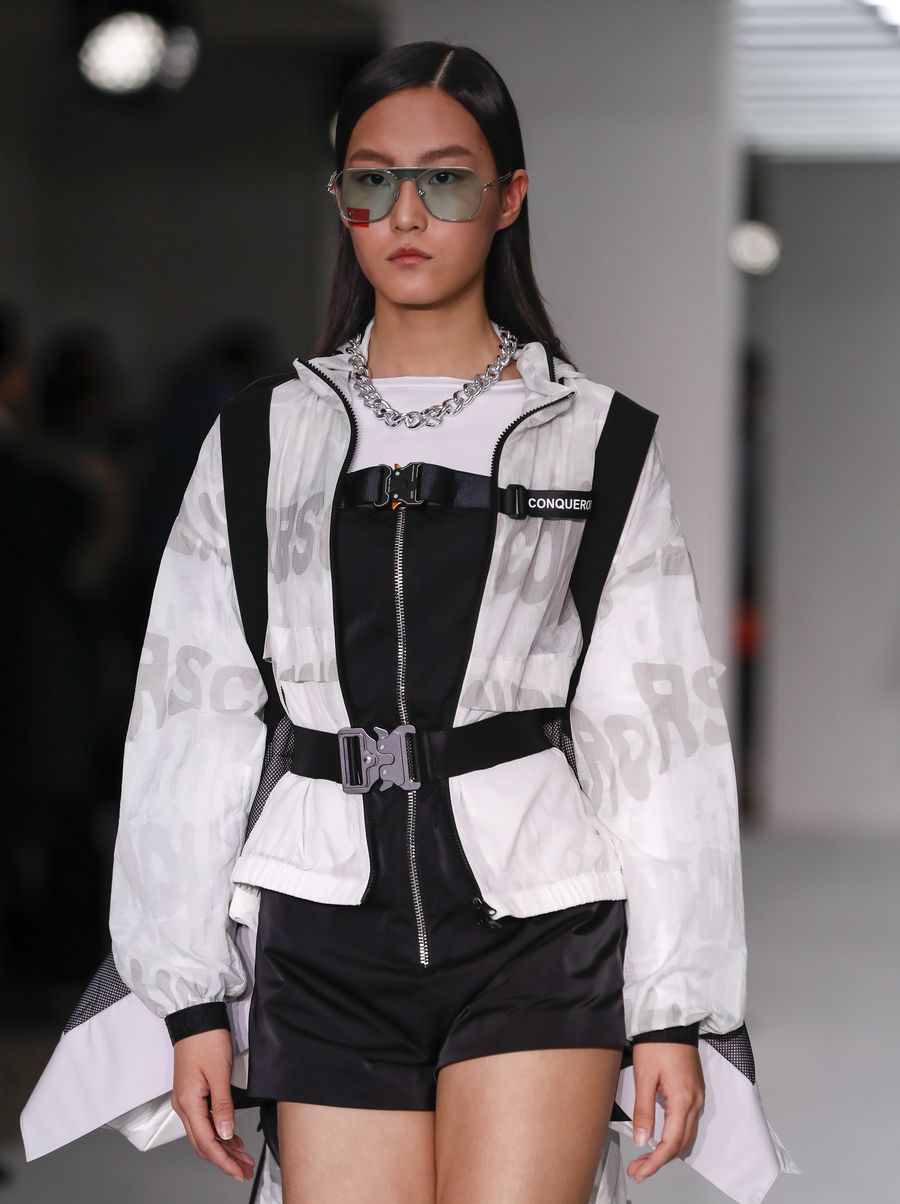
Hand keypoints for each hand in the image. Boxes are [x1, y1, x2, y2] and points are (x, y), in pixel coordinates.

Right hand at [172, 1029, 255, 1181]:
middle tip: (244, 1169)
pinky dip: (217, 1133)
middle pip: (203, 1143)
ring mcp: (187, 1100)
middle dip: (224, 1159)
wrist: (195, 1018)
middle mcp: (184, 1105)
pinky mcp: (192, 1093)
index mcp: (188, 1103)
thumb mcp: (219, 1073)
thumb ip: (222, 1106)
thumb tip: (225, 1134)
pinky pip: (203, 1121)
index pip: (206, 1142)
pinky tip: (231, 1138)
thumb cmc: (206, 1039)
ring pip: (204, 1134)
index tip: (238, 1171)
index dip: (223, 1161)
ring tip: (242, 1158)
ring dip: (222, 1148)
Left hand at [626, 1042, 704, 1184]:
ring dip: (667, 1151)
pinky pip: (688, 1123)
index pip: (671, 1143)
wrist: (671, 1020)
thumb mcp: (644, 1076)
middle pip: (681, 1144)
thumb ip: (644, 1110)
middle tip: (638, 1170)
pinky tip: (660, 1139)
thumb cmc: (656, 1043)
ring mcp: (698, 1096)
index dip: (655, 1162)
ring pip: (686, 1136)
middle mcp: (695, 1101)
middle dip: (659, 1161)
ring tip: (645, 1159)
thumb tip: (642, 1140)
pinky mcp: (695, 1091)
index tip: (640, 1172)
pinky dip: (675, 1137)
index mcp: (683, 1099)